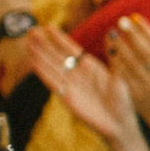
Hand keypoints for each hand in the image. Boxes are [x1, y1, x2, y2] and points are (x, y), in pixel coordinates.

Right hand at [26, 26, 133, 148]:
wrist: (118, 123)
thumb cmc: (122, 100)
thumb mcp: (119, 76)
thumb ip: (113, 57)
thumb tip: (113, 35)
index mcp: (90, 67)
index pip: (71, 49)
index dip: (59, 38)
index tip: (48, 27)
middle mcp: (78, 74)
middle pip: (57, 56)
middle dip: (44, 43)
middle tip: (31, 30)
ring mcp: (71, 85)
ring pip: (52, 67)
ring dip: (39, 55)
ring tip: (28, 43)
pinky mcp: (67, 97)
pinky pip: (53, 83)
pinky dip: (43, 73)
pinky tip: (33, 63)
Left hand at [105, 13, 149, 118]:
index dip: (146, 30)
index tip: (135, 17)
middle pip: (144, 51)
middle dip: (131, 35)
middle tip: (120, 21)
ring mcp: (146, 84)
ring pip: (130, 62)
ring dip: (119, 47)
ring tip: (110, 33)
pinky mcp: (134, 92)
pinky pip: (122, 74)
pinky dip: (115, 61)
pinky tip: (109, 50)